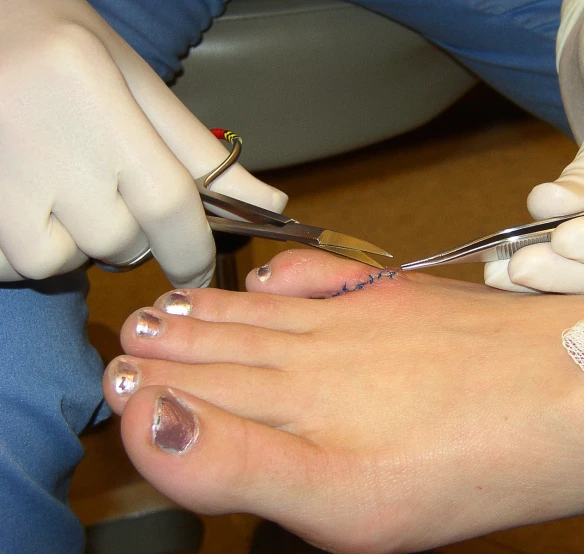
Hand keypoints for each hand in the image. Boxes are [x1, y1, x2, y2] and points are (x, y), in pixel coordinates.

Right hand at [0, 0, 286, 286]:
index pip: (166, 200)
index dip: (192, 249)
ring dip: (75, 244)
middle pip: (118, 241)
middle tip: (109, 189)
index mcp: (91, 89)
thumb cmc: (65, 49)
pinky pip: (10, 261)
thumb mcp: (138, 86)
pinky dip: (28, 247)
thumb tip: (270, 205)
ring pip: (57, 261)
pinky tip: (26, 200)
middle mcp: (39, 134)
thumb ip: (200, 153)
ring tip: (61, 190)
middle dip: (132, 235)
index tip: (197, 266)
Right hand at [104, 250, 583, 552]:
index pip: (196, 393)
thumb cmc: (466, 465)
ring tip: (170, 310)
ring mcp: (354, 318)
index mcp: (293, 406)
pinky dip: (281, 276)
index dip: (150, 390)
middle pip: (221, 348)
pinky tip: (265, 278)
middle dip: (167, 347)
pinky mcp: (395, 297)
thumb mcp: (341, 501)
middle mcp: (312, 354)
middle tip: (131, 340)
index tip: (117, 383)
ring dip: (208, 313)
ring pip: (258, 313)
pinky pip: (320, 276)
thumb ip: (240, 464)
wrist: (569, 392)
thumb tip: (153, 421)